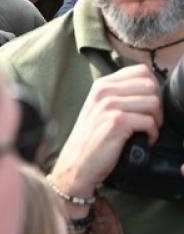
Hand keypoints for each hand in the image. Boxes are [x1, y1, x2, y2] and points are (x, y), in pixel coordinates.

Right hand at [50, 65, 161, 199]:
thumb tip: (150, 89)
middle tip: (150, 120)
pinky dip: (152, 134)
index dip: (153, 87)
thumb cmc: (91, 139)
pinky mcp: (116, 122)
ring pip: (153, 102)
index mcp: (102, 85)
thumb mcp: (100, 108)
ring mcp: (109, 106)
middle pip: (151, 85)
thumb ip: (119, 94)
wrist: (77, 163)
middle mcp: (104, 92)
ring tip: (146, 130)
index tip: (148, 104)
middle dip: (157, 105)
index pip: (141, 70)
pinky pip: (149, 121)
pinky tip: (144, 140)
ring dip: (157, 120)